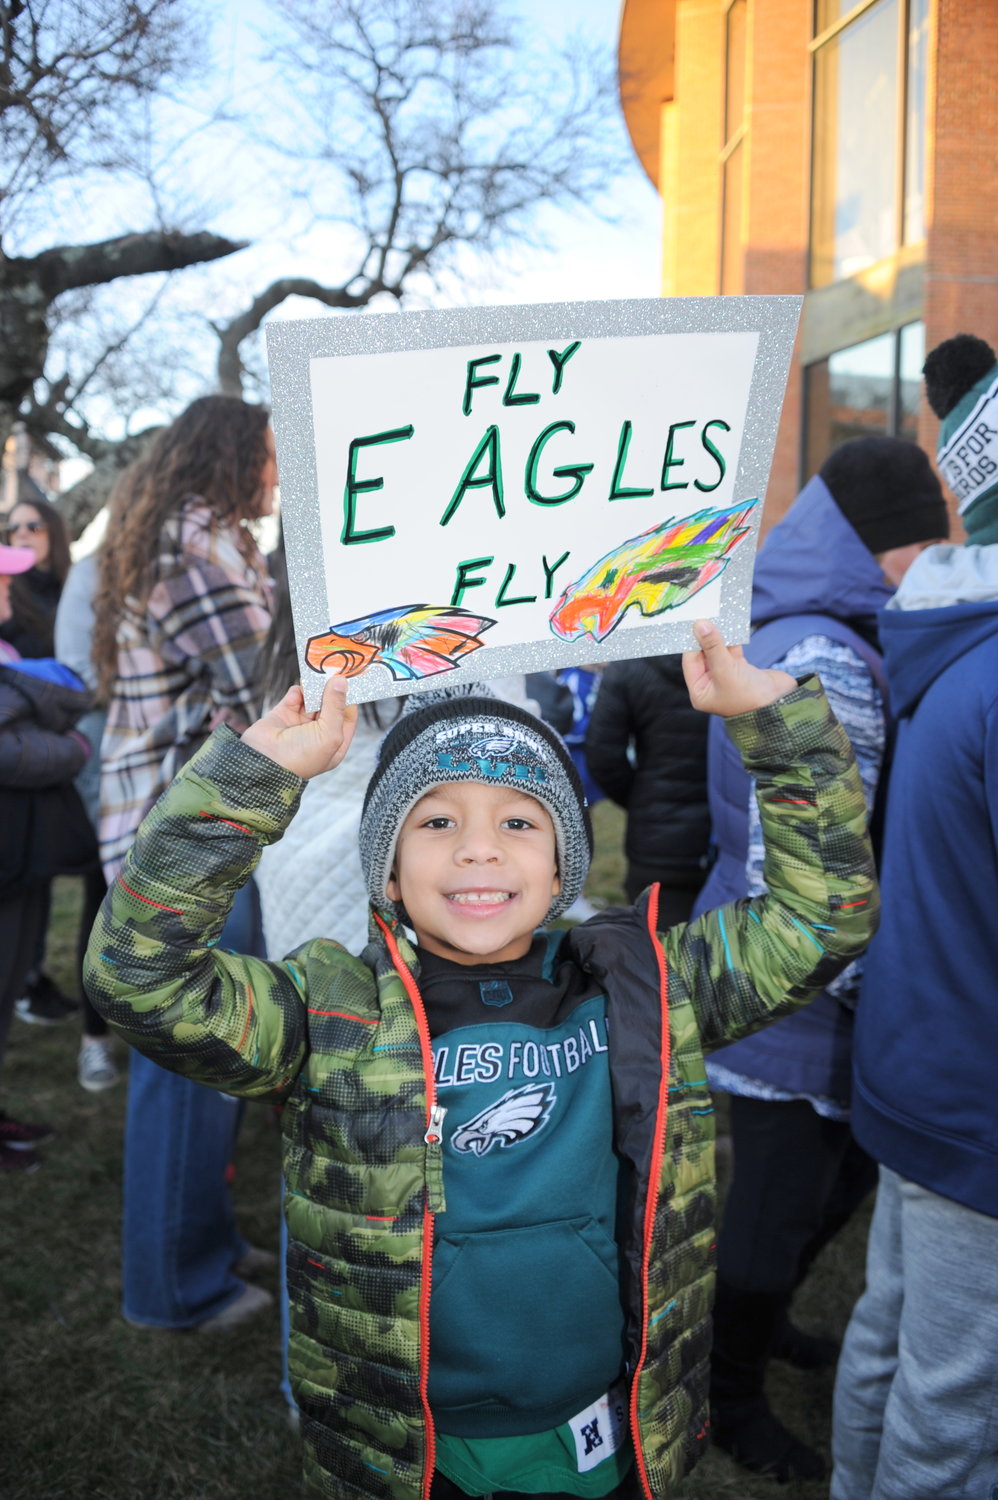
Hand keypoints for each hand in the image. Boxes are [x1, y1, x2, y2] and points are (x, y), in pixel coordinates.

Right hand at [241, 674, 357, 778]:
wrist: (263, 762)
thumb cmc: (301, 757)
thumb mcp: (329, 734)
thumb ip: (336, 706)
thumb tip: (341, 681)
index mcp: (334, 743)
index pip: (348, 716)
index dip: (351, 698)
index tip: (352, 678)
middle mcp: (319, 733)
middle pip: (331, 704)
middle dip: (332, 689)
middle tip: (335, 670)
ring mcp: (300, 722)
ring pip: (313, 698)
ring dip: (315, 688)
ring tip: (317, 676)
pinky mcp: (283, 714)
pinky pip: (295, 696)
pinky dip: (298, 691)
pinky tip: (299, 693)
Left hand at [682, 620, 795, 716]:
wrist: (781, 704)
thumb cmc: (749, 697)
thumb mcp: (726, 670)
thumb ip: (713, 647)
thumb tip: (700, 625)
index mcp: (701, 692)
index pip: (691, 661)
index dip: (692, 641)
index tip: (694, 622)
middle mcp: (711, 684)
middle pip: (703, 654)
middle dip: (706, 636)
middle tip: (706, 615)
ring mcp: (726, 676)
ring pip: (718, 650)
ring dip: (719, 635)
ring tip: (717, 615)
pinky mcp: (740, 668)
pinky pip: (732, 650)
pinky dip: (732, 638)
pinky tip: (731, 624)